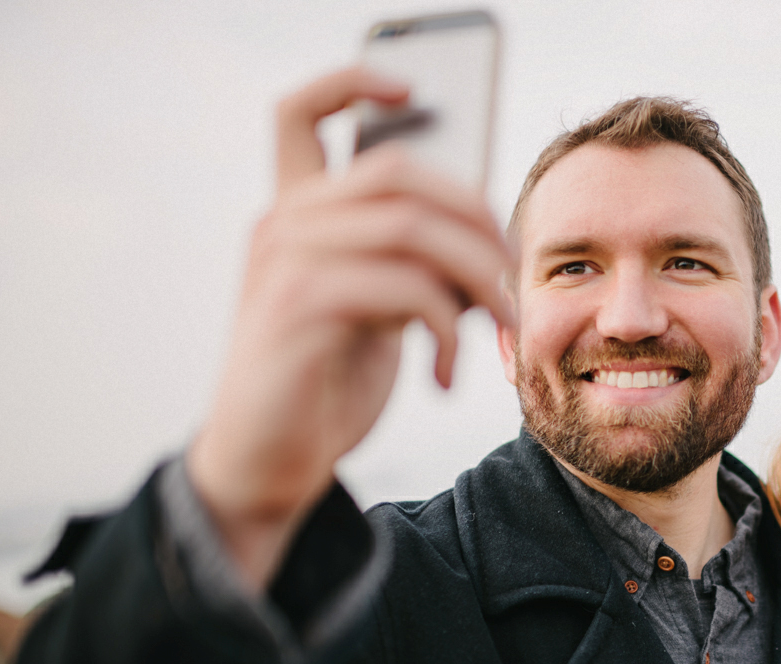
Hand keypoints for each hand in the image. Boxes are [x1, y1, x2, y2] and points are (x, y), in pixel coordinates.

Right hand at [187, 67, 514, 589]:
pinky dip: (447, 330)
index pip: (301, 113)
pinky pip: (404, 289)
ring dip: (479, 279)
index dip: (354, 83)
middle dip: (477, 217)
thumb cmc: (326, 384)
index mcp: (298, 216)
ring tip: (498, 330)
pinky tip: (445, 375)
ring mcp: (284, 262)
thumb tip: (485, 234)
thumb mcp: (377, 310)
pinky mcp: (298, 309)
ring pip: (412, 228)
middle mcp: (283, 224)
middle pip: (399, 171)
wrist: (269, 464)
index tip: (412, 92)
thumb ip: (409, 260)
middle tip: (511, 280)